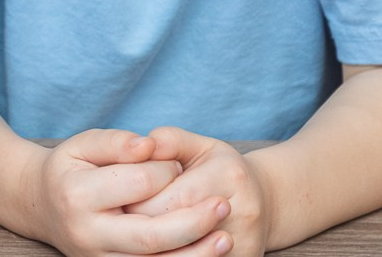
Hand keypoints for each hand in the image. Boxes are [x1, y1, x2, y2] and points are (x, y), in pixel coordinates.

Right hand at [22, 129, 230, 256]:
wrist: (41, 207)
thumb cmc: (70, 170)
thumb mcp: (82, 145)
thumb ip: (116, 142)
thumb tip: (149, 145)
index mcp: (77, 194)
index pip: (139, 183)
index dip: (166, 170)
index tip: (175, 163)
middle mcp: (86, 233)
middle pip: (151, 235)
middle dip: (194, 222)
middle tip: (223, 205)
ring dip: (197, 255)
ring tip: (226, 237)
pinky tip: (205, 255)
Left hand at [127, 127, 263, 256]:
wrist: (265, 203)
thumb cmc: (219, 169)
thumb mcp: (198, 146)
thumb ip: (169, 141)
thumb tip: (144, 144)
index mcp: (229, 176)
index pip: (174, 194)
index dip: (140, 195)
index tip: (122, 192)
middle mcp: (243, 212)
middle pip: (177, 225)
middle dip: (142, 219)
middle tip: (122, 212)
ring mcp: (245, 244)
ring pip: (185, 250)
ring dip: (155, 241)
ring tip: (138, 225)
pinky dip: (171, 253)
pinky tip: (157, 242)